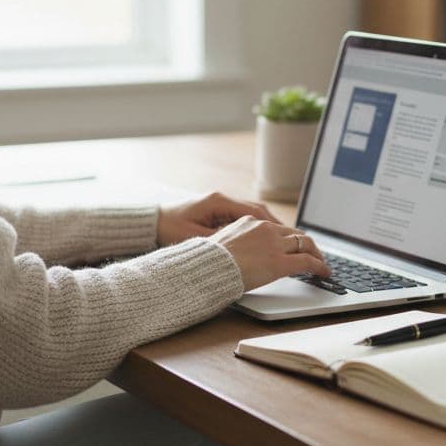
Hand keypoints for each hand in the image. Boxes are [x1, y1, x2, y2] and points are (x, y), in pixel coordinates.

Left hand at [157, 191, 282, 246]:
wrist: (151, 222)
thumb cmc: (169, 230)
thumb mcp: (196, 238)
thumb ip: (221, 239)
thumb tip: (245, 245)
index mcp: (218, 202)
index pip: (254, 211)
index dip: (273, 225)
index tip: (288, 236)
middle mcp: (222, 200)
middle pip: (258, 211)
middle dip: (277, 226)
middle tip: (294, 240)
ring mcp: (220, 204)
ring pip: (253, 214)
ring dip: (268, 226)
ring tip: (284, 241)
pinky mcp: (216, 212)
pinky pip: (243, 218)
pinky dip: (256, 228)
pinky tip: (264, 240)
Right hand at [209, 216, 331, 290]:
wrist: (205, 268)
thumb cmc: (207, 261)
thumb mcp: (221, 244)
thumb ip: (235, 244)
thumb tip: (239, 254)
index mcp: (249, 221)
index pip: (276, 227)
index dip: (289, 237)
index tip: (293, 245)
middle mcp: (265, 228)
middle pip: (295, 233)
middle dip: (307, 244)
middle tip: (314, 254)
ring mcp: (274, 244)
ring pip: (305, 244)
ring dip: (316, 254)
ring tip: (321, 264)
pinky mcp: (280, 262)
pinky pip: (308, 262)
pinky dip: (320, 266)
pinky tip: (324, 273)